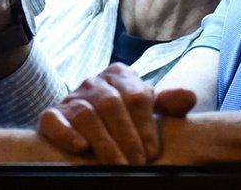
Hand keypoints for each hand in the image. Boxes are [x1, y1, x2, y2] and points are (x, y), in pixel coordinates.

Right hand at [36, 63, 196, 164]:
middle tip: (137, 164)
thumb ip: (169, 103)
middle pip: (111, 104)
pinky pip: (53, 120)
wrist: (92, 126)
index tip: (152, 153)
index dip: (145, 126)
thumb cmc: (128, 119)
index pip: (136, 95)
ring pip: (86, 114)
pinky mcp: (51, 115)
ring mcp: (71, 97)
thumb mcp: (150, 110)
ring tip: (117, 166)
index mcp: (120, 75)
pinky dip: (67, 134)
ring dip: (104, 143)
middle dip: (127, 138)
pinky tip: (81, 148)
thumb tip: (189, 97)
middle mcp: (94, 82)